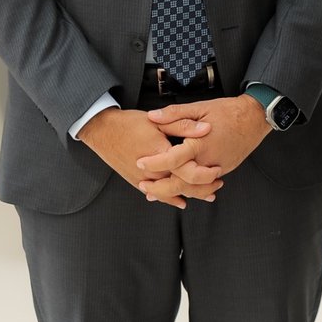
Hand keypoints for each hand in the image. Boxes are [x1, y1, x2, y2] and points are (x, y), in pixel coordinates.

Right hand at [78, 107, 221, 208]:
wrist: (103, 131)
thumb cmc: (130, 123)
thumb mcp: (159, 120)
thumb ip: (183, 125)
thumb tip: (206, 128)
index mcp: (160, 155)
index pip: (187, 170)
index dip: (204, 174)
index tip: (217, 170)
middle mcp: (152, 172)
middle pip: (182, 186)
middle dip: (202, 188)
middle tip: (218, 183)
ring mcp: (143, 179)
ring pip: (171, 193)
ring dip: (190, 194)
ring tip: (208, 193)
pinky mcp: (136, 181)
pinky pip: (156, 195)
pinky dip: (170, 199)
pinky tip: (181, 201)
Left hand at [137, 96, 270, 201]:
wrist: (255, 118)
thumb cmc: (229, 111)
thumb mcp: (200, 107)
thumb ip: (174, 114)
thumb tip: (153, 116)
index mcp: (200, 143)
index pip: (173, 159)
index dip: (154, 162)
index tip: (140, 163)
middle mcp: (208, 159)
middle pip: (181, 183)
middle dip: (160, 188)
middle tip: (144, 186)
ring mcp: (217, 167)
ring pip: (193, 188)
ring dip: (173, 193)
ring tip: (156, 192)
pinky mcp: (223, 170)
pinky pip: (204, 185)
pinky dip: (189, 189)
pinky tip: (179, 189)